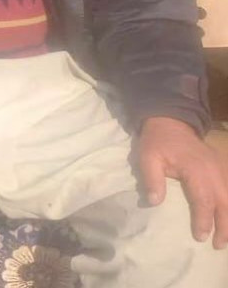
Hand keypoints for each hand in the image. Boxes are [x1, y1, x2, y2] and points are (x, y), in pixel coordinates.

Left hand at [137, 116, 227, 247]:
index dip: (203, 221)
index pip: (203, 200)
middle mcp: (214, 170)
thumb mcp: (147, 157)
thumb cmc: (158, 142)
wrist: (171, 122)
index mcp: (196, 169)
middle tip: (218, 245)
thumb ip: (151, 179)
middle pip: (224, 203)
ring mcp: (221, 168)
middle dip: (224, 226)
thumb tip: (154, 202)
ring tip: (226, 238)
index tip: (200, 237)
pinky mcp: (223, 167)